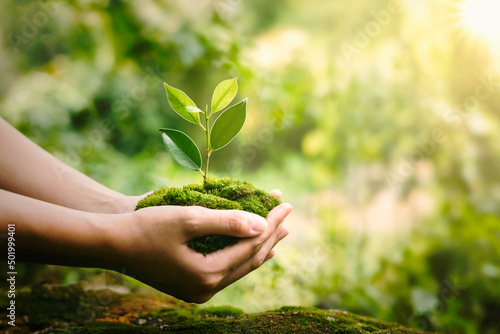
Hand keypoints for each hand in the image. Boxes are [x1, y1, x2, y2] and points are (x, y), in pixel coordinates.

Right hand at [107, 202, 291, 302]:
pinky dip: (242, 254)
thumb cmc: (146, 227)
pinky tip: (255, 247)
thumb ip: (228, 222)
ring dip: (259, 244)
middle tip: (287, 212)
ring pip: (240, 265)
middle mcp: (206, 289)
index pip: (250, 246)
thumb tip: (263, 225)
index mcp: (207, 275)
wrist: (112, 244)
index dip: (270, 222)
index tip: (284, 201)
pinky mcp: (191, 285)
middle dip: (270, 233)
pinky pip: (226, 269)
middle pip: (249, 259)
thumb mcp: (189, 218)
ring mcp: (198, 290)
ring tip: (279, 229)